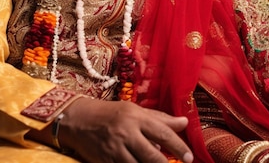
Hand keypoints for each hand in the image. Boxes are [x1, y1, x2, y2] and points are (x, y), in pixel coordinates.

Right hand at [58, 97, 192, 162]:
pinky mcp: (105, 162)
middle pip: (152, 155)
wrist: (78, 119)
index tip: (190, 157)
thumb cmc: (111, 113)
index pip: (162, 133)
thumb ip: (160, 118)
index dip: (178, 146)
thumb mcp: (135, 110)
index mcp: (136, 118)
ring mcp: (114, 150)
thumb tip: (184, 123)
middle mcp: (126, 133)